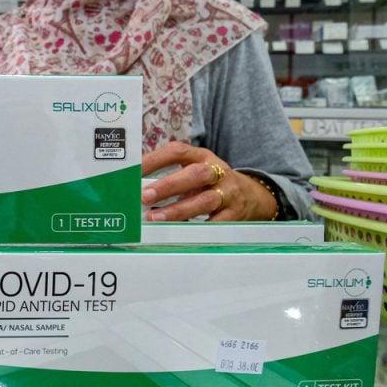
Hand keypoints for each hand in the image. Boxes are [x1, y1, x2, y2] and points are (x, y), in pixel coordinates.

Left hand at [141, 141, 276, 221]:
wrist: (253, 196)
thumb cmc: (211, 184)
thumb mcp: (194, 172)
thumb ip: (169, 176)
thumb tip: (134, 189)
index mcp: (201, 157)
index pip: (177, 152)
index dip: (155, 159)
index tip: (133, 170)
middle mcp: (217, 172)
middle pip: (195, 175)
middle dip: (168, 186)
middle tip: (144, 196)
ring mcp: (228, 193)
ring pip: (205, 200)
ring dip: (178, 210)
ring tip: (155, 218)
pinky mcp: (235, 214)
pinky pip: (216, 223)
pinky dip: (198, 229)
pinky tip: (180, 234)